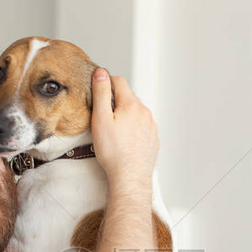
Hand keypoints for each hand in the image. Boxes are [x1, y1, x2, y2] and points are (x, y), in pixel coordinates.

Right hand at [89, 68, 158, 190]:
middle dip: (116, 101)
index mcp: (132, 105)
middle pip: (128, 97)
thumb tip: (101, 73)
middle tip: (103, 114)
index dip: (106, 82)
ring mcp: (152, 127)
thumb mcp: (101, 119)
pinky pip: (142, 127)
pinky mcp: (153, 140)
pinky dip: (133, 128)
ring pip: (136, 113)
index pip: (119, 82)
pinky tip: (124, 141)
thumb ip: (101, 94)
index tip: (98, 89)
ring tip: (114, 130)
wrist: (130, 177)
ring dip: (126, 115)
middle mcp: (145, 113)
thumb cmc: (113, 152)